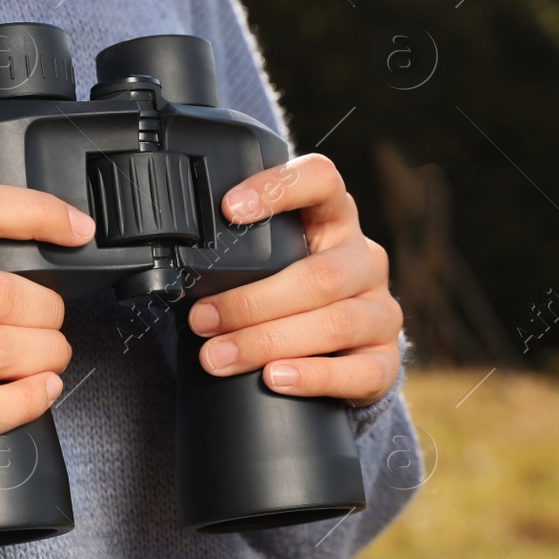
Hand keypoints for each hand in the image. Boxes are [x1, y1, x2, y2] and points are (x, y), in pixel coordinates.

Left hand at [186, 154, 401, 406]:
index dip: (279, 188)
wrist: (335, 351)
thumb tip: (173, 275)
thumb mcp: (268, 265)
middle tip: (202, 320)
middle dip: (251, 301)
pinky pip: (357, 371)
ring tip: (219, 356)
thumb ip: (240, 259)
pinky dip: (312, 376)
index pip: (321, 181)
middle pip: (319, 275)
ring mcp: (381, 310)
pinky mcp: (385, 361)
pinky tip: (276, 378)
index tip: (229, 208)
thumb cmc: (287, 297)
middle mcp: (364, 259)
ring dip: (267, 341)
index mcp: (333, 220)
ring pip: (335, 322)